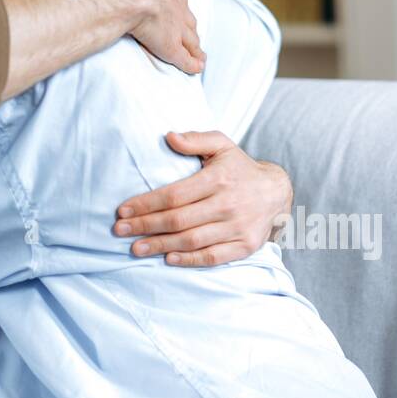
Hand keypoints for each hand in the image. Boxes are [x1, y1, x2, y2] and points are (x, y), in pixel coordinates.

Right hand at [97, 0, 204, 73]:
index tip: (175, 5)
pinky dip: (193, 63)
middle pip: (186, 17)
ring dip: (194, 45)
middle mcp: (176, 7)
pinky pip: (187, 58)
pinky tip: (197, 67)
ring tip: (199, 52)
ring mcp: (177, 28)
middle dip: (188, 24)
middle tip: (189, 31)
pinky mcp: (173, 47)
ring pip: (190, 38)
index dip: (174, 1)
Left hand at [113, 130, 292, 265]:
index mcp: (218, 179)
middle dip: (145, 226)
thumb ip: (196, 140)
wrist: (277, 192)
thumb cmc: (240, 167)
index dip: (146, 204)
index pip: (174, 195)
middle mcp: (228, 204)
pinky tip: (168, 259)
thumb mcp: (222, 144)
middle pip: (178, 220)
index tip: (123, 211)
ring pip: (192, 240)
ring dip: (160, 246)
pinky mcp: (245, 246)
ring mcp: (237, 227)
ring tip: (136, 248)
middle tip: (119, 231)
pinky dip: (189, 260)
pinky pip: (213, 257)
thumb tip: (168, 137)